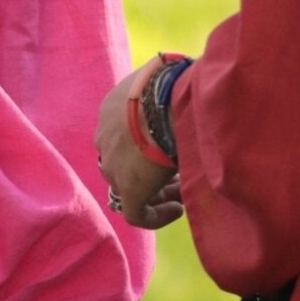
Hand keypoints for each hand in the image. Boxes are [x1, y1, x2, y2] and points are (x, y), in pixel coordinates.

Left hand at [96, 59, 188, 227]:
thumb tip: (193, 97)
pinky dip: (155, 215)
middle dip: (147, 169)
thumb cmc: (177, 85)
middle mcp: (106, 137)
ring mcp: (113, 165)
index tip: (171, 147)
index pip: (123, 134)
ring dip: (154, 191)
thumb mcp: (169, 86)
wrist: (169, 99)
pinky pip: (136, 213)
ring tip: (182, 192)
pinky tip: (178, 209)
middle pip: (122, 161)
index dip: (147, 146)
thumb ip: (171, 98)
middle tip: (177, 173)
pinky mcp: (128, 189)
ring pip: (128, 187)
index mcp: (114, 108)